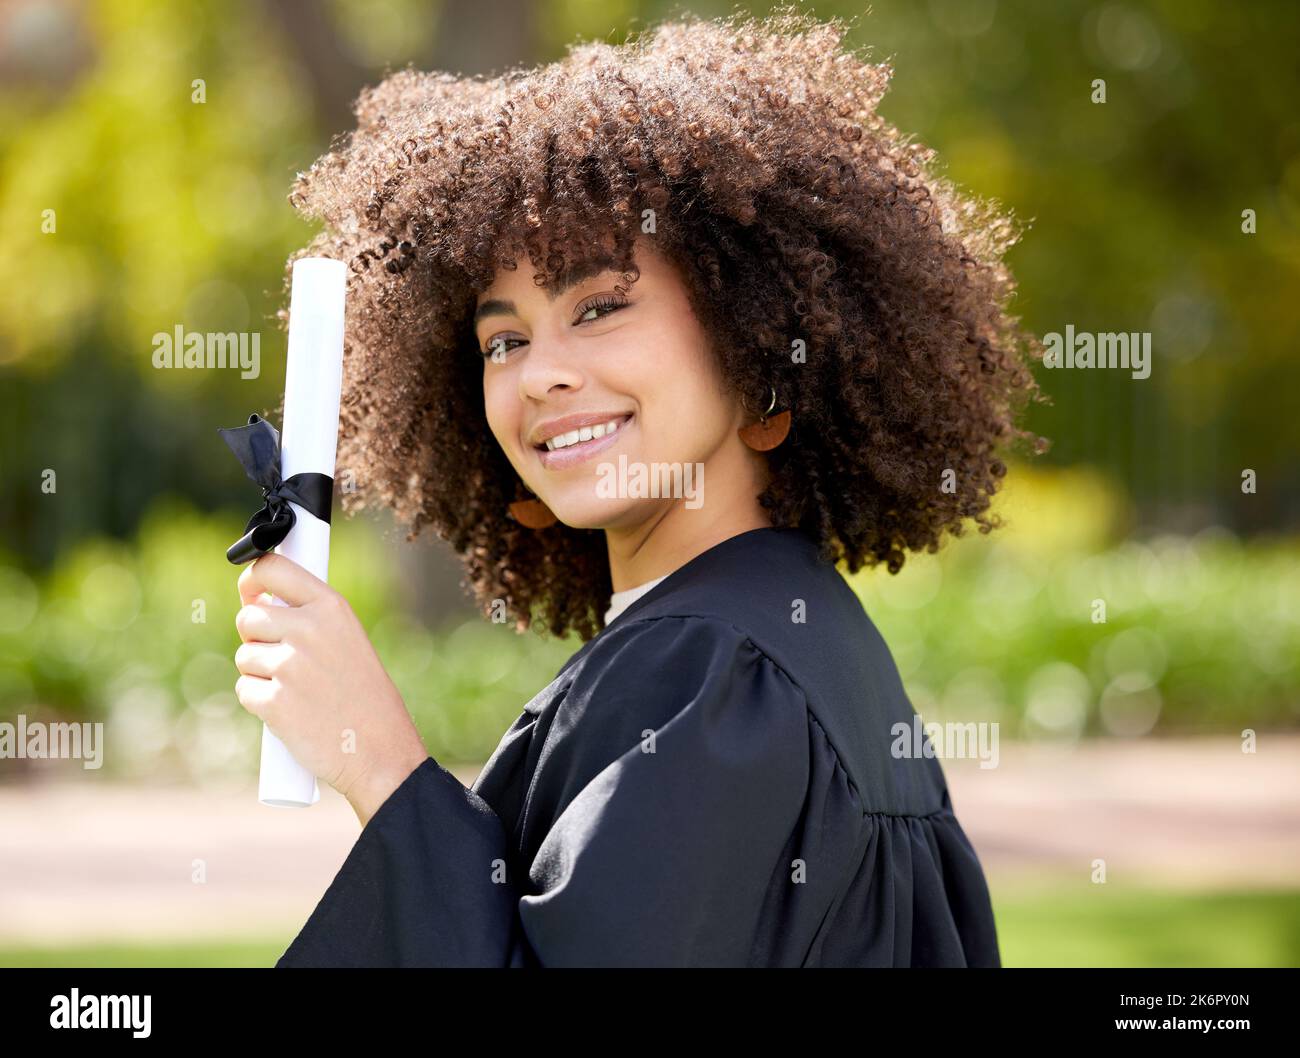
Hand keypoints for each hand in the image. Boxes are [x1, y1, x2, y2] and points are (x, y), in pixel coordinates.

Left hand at [233, 553, 428, 825]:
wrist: (380, 751)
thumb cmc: (364, 696)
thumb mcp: (349, 640)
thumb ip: (309, 618)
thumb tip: (256, 603)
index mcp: (331, 607)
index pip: (272, 568)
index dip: (253, 580)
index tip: (252, 593)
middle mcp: (309, 629)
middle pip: (248, 617)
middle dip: (256, 637)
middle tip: (284, 660)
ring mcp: (290, 665)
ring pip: (244, 657)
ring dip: (260, 674)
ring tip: (298, 691)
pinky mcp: (274, 701)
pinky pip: (245, 690)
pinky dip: (260, 703)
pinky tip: (290, 713)